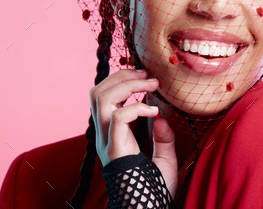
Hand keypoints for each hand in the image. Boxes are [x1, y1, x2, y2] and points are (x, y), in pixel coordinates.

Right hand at [90, 68, 178, 196]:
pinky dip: (136, 107)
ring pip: (101, 99)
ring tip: (152, 84)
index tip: (146, 76)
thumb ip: (163, 138)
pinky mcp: (114, 148)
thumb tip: (162, 119)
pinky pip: (118, 117)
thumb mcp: (165, 159)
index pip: (103, 97)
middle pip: (97, 92)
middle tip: (147, 74)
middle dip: (121, 76)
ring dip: (128, 84)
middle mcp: (104, 135)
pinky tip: (154, 112)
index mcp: (113, 134)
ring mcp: (107, 141)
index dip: (120, 80)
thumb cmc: (157, 189)